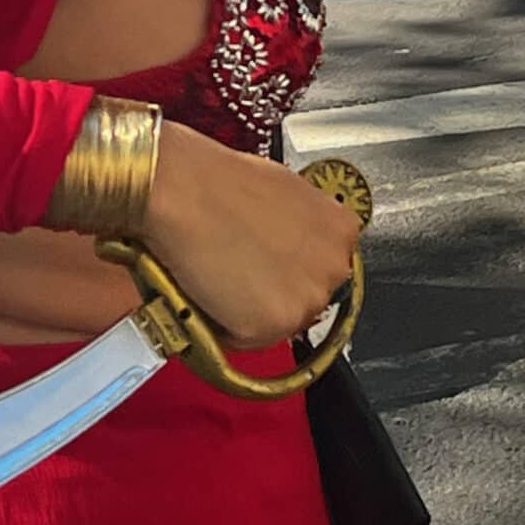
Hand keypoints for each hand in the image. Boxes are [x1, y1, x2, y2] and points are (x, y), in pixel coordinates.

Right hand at [136, 122, 361, 349]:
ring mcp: (308, 299)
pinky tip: (211, 291)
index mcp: (341, 230)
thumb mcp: (283, 195)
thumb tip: (287, 246)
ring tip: (221, 276)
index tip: (268, 264)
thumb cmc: (219, 184)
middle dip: (272, 291)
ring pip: (277, 323)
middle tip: (239, 269)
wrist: (182, 191)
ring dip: (249, 311)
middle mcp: (334, 267)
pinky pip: (247, 340)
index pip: (321, 268)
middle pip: (305, 298)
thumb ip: (298, 229)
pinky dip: (225, 326)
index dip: (287, 268)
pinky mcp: (273, 325)